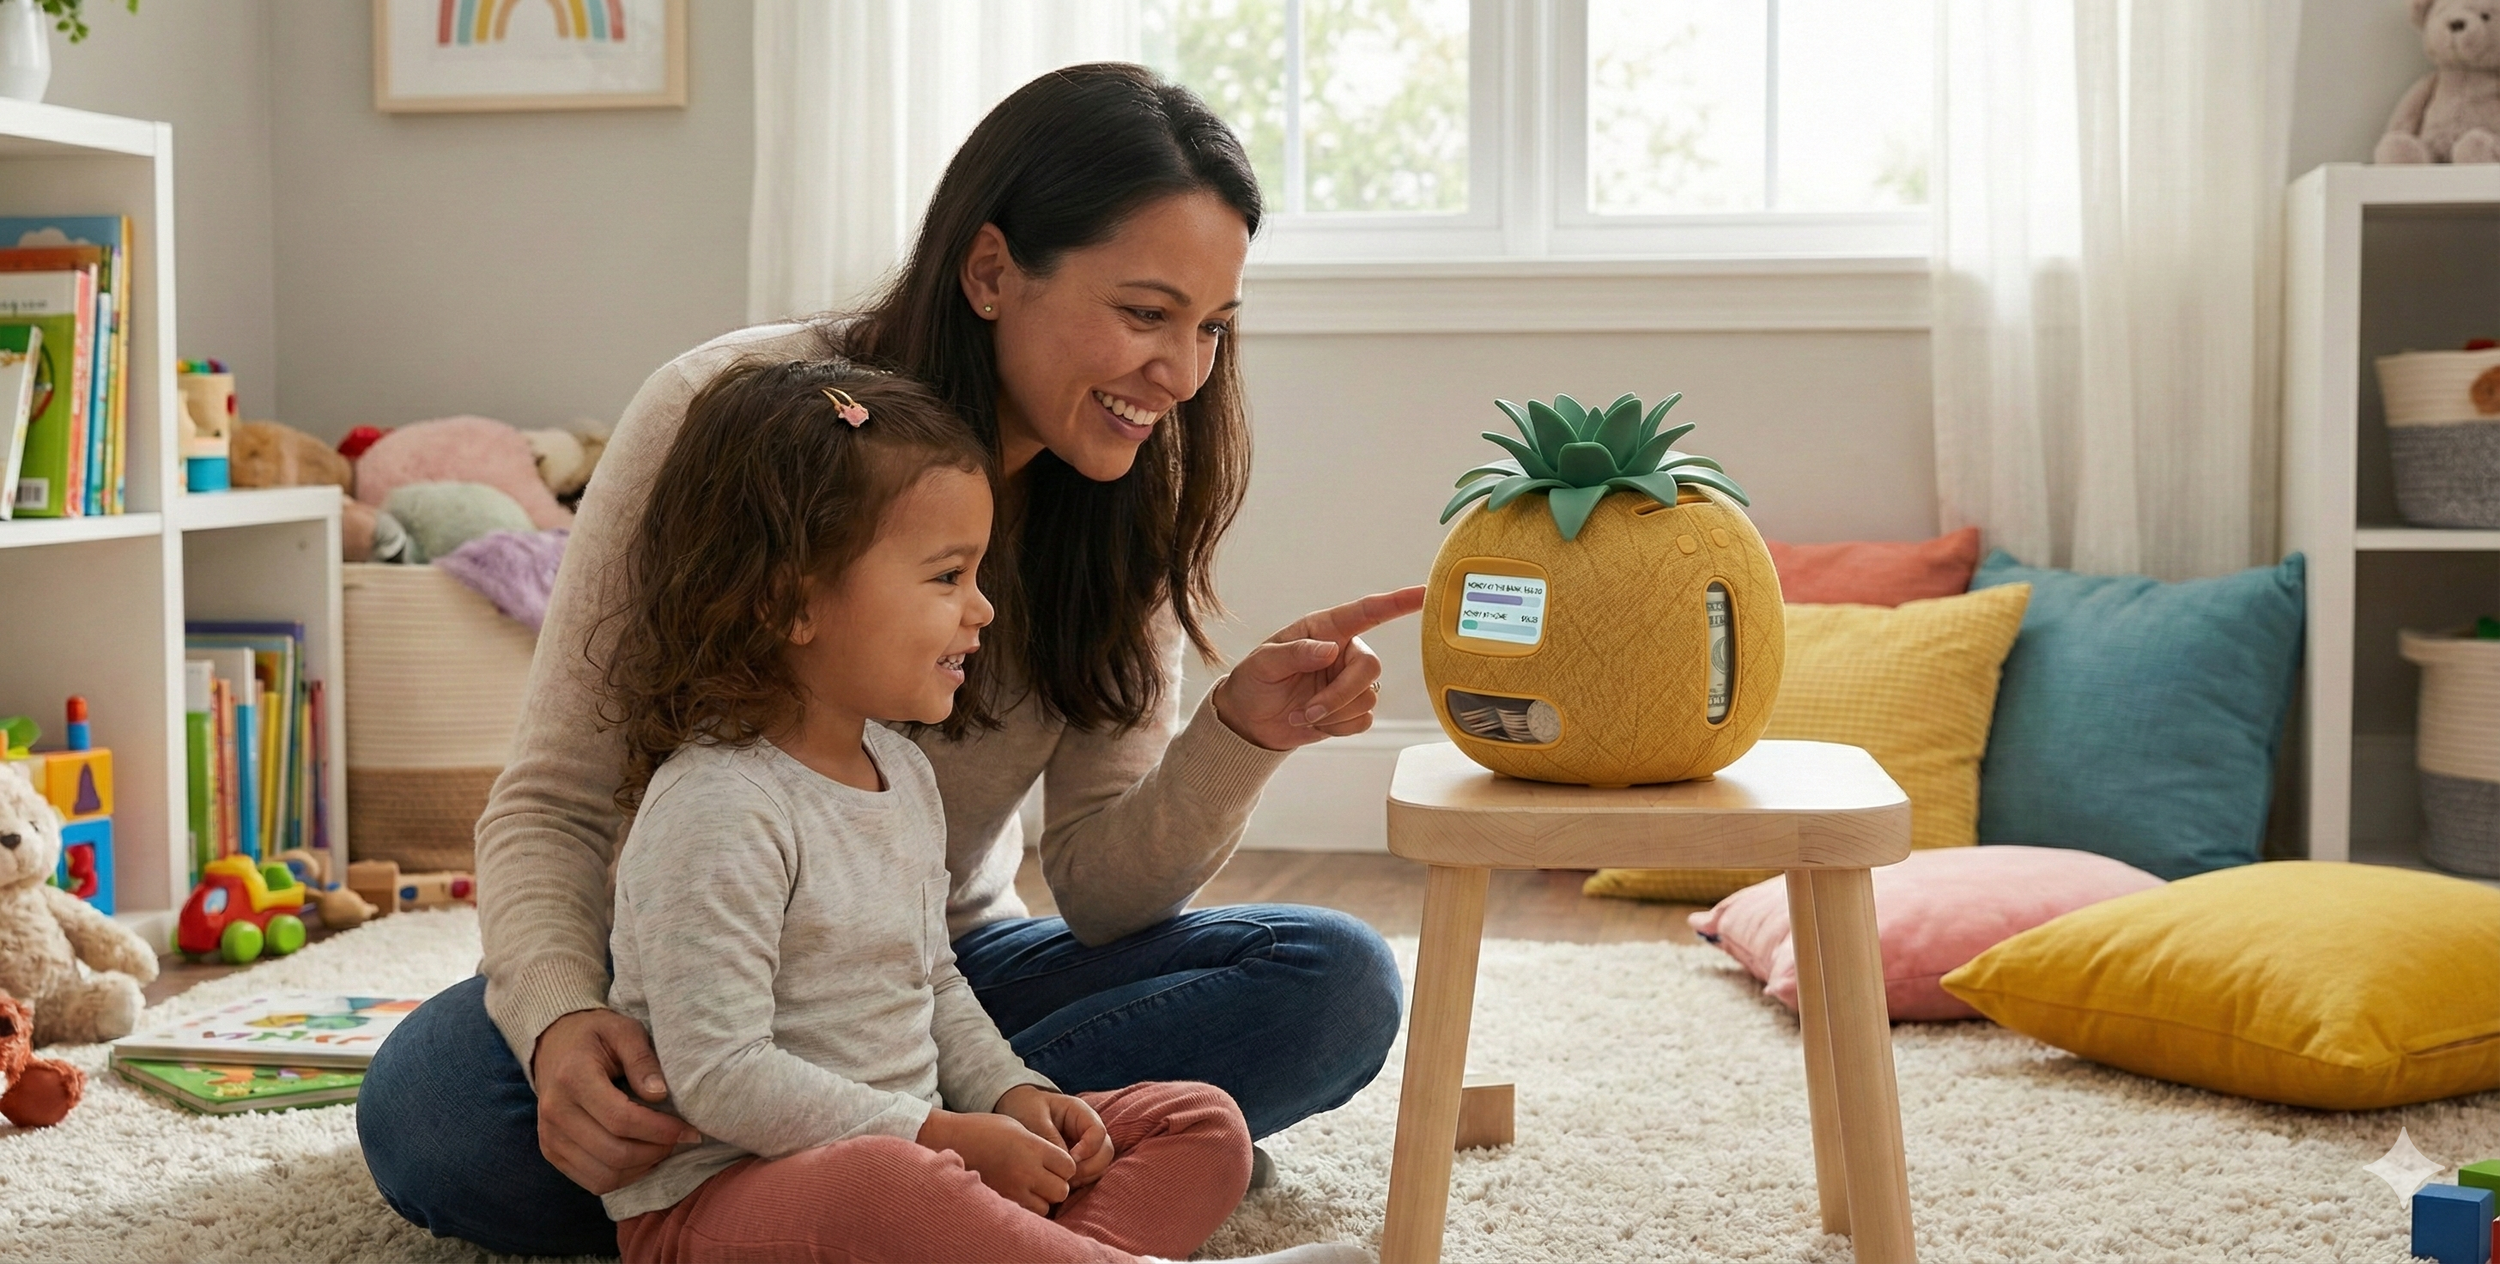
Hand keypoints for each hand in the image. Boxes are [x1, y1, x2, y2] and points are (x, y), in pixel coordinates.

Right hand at [532, 1008, 702, 1194]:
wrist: (554, 1044)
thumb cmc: (596, 1035)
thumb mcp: (624, 1031)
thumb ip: (643, 1060)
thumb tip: (660, 1094)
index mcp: (573, 1077)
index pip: (621, 1119)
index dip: (661, 1130)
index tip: (688, 1128)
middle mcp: (555, 1112)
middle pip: (614, 1153)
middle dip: (656, 1151)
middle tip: (680, 1138)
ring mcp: (550, 1137)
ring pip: (604, 1176)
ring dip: (642, 1167)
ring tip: (663, 1147)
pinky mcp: (551, 1153)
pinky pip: (593, 1182)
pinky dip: (624, 1177)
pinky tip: (642, 1157)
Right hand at [918, 1105, 1076, 1213]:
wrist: (951, 1139)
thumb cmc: (985, 1129)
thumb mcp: (1018, 1127)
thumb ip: (1041, 1145)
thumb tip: (1060, 1162)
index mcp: (1033, 1147)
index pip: (1069, 1167)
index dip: (1065, 1166)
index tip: (1055, 1163)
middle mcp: (1026, 1170)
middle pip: (1062, 1190)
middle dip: (1057, 1185)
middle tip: (1045, 1177)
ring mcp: (1012, 1188)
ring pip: (1046, 1206)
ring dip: (1042, 1199)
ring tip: (1029, 1187)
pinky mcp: (1000, 1199)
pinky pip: (1026, 1213)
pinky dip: (1027, 1207)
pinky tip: (1018, 1194)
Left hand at [994, 1085, 1113, 1190]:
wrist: (1014, 1109)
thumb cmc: (1024, 1108)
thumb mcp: (1033, 1118)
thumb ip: (1050, 1138)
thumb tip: (1067, 1164)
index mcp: (1080, 1112)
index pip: (1098, 1132)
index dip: (1089, 1148)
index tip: (1071, 1159)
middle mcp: (1088, 1130)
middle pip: (1105, 1152)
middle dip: (1090, 1167)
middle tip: (1068, 1176)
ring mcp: (1086, 1146)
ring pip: (1100, 1166)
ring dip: (1086, 1177)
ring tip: (1063, 1182)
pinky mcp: (1079, 1160)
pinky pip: (1089, 1174)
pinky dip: (1080, 1182)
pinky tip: (1063, 1184)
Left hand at [1214, 586, 1426, 751]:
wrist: (1252, 720)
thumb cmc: (1255, 681)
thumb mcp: (1264, 662)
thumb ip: (1295, 652)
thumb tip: (1330, 650)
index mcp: (1326, 629)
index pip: (1368, 612)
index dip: (1398, 602)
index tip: (1425, 593)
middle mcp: (1344, 651)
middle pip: (1370, 667)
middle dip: (1340, 694)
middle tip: (1309, 709)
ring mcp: (1350, 681)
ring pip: (1367, 698)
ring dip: (1333, 713)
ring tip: (1303, 714)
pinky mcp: (1352, 709)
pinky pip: (1363, 720)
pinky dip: (1337, 727)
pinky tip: (1315, 722)